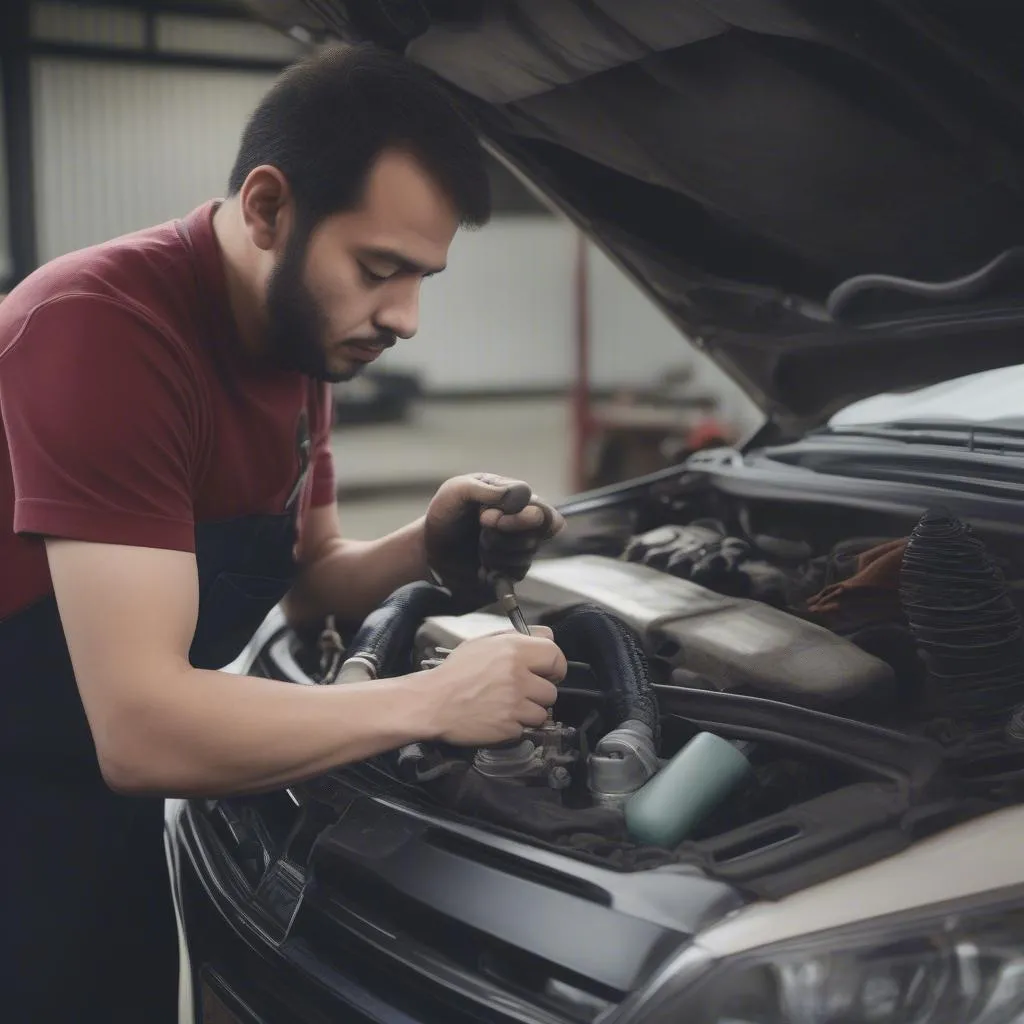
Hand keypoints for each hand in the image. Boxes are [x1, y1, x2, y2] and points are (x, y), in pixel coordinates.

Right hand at [418, 627, 566, 745]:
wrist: (432, 702)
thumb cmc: (456, 671)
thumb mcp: (483, 643)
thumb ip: (516, 637)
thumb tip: (548, 637)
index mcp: (514, 651)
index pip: (556, 657)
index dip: (555, 666)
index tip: (548, 673)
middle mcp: (519, 677)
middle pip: (552, 691)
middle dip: (539, 693)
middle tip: (522, 692)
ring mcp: (515, 705)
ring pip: (542, 713)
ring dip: (529, 712)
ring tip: (508, 706)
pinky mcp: (509, 728)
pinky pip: (525, 728)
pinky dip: (515, 726)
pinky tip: (498, 717)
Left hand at [423, 473, 564, 597]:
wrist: (429, 547)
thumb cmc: (446, 513)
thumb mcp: (458, 490)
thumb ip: (489, 489)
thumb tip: (522, 495)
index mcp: (517, 498)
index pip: (540, 511)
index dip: (515, 517)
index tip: (484, 517)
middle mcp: (525, 522)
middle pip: (535, 534)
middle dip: (502, 534)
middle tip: (481, 528)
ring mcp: (521, 548)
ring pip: (524, 556)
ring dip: (493, 552)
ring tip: (476, 545)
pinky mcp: (512, 571)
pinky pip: (515, 575)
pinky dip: (494, 571)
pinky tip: (480, 566)